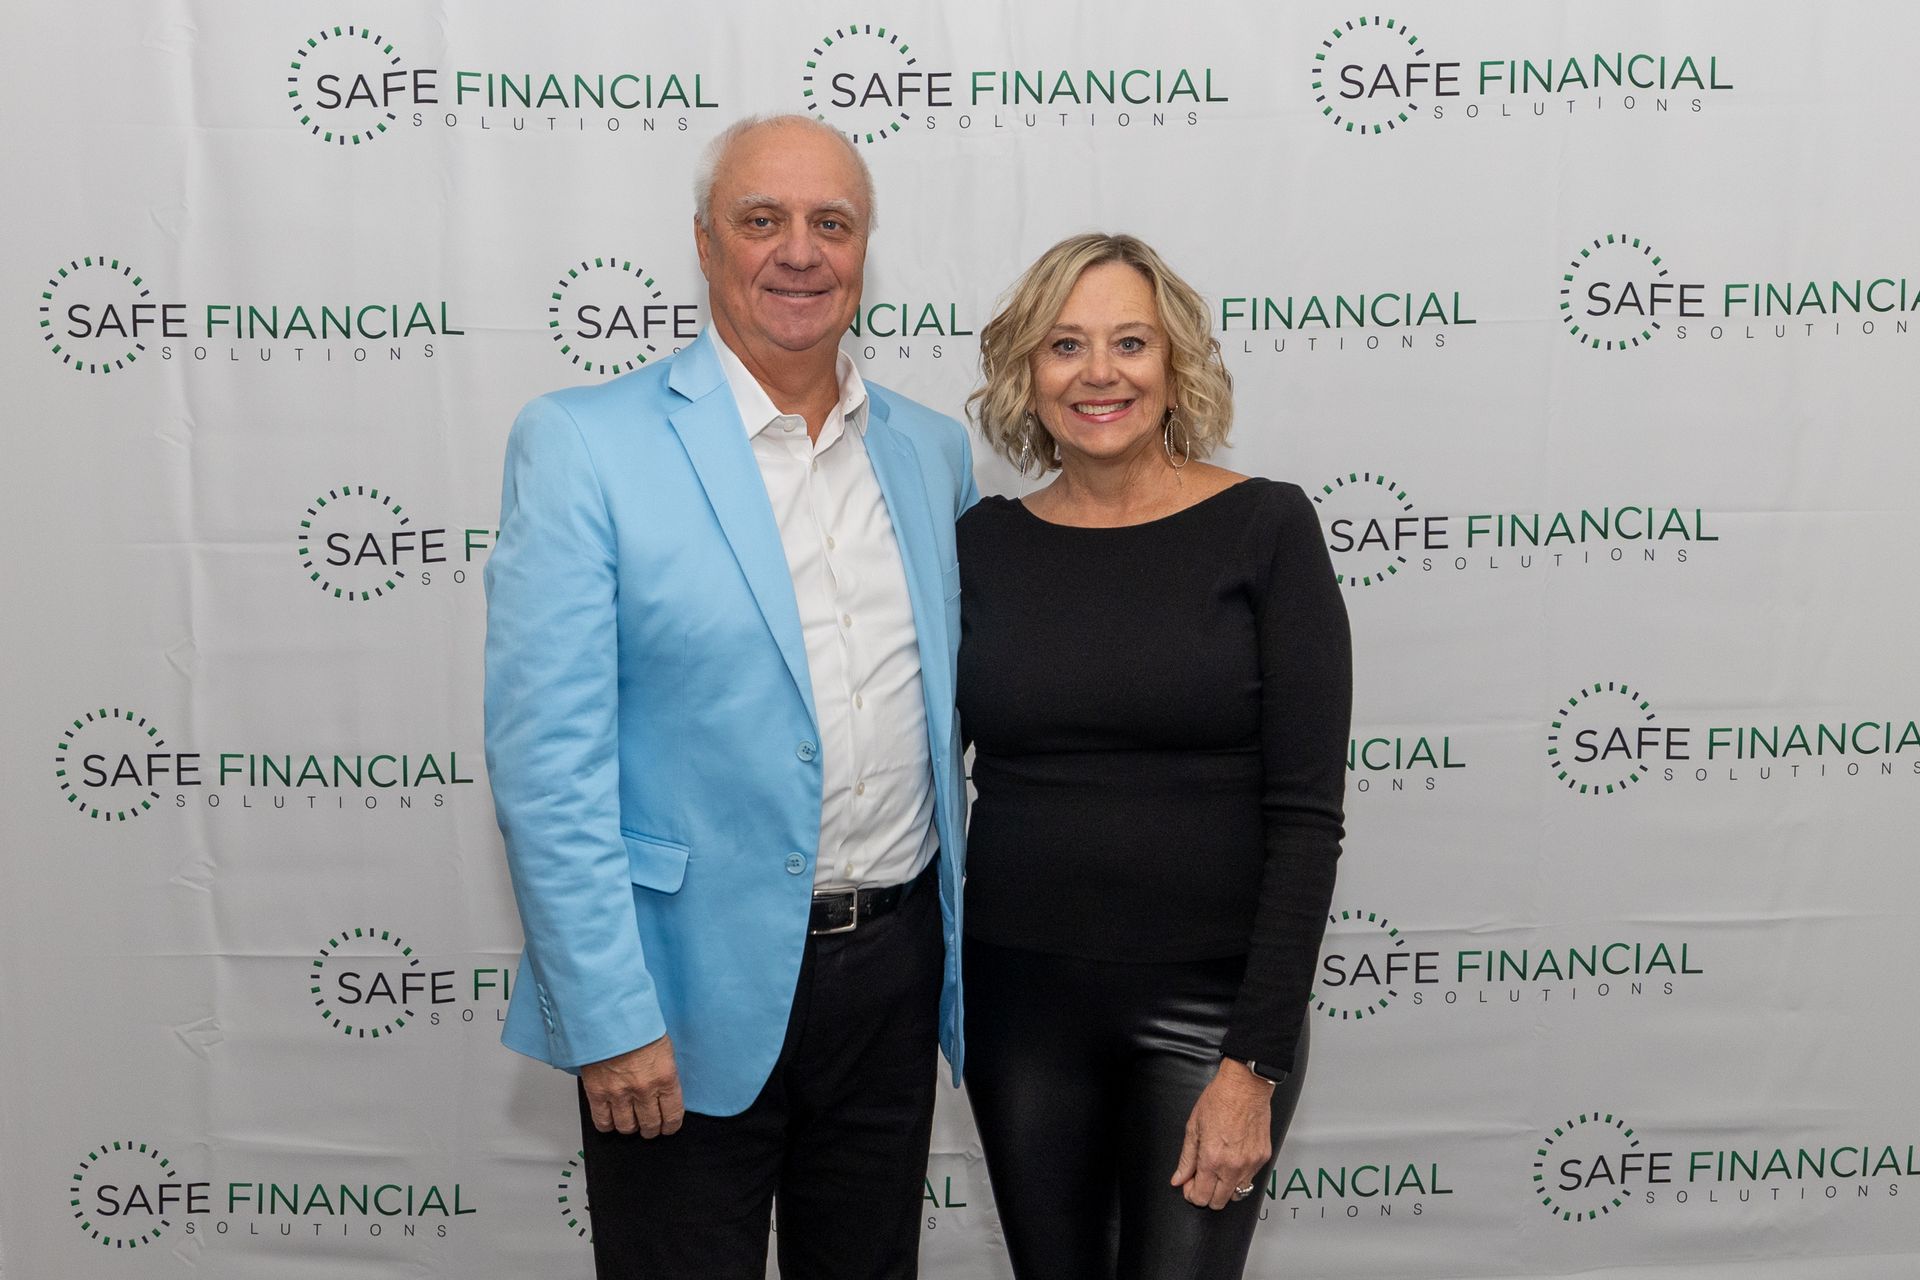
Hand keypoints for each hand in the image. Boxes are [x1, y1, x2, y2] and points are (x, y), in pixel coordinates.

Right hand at [581, 1034, 684, 1137]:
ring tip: (630, 1120)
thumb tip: (664, 1094)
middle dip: (651, 1128)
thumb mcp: (664, 1049)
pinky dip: (608, 1124)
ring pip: (627, 1127)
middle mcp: (644, 1089)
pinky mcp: (598, 1093)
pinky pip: (603, 1122)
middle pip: (650, 1125)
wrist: (609, 1015)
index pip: (673, 1116)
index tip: (668, 1127)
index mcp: (665, 1077)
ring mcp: (619, 1094)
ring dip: (630, 1127)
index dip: (670, 1126)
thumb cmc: (636, 1025)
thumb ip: (664, 1075)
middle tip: (649, 1125)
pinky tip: (612, 1118)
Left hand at [1169, 1059, 1273, 1209]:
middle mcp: (1233, 1167)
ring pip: (1237, 1194)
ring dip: (1225, 1188)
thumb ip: (1186, 1159)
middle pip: (1218, 1202)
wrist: (1245, 1086)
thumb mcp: (1193, 1127)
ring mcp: (1250, 1164)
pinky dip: (1240, 1175)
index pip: (1201, 1197)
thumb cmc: (1219, 1100)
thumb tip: (1178, 1179)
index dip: (1191, 1194)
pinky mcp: (1263, 1158)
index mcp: (1211, 1159)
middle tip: (1202, 1179)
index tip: (1189, 1184)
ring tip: (1219, 1170)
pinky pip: (1251, 1178)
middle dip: (1207, 1195)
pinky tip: (1233, 1159)